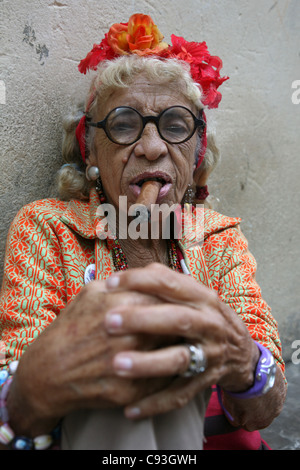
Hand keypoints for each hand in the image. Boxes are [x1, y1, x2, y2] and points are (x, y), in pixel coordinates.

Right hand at [7, 279, 172, 435]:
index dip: (176, 299)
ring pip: (172, 352)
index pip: (165, 296)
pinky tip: (170, 365)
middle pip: (173, 324)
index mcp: (120, 305)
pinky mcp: (129, 390)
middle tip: (190, 322)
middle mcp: (127, 333)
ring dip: (181, 347)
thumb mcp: (91, 292)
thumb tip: (153, 275)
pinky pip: (162, 380)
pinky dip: (170, 372)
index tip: (182, 301)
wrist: (47, 372)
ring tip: (184, 343)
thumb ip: (123, 281)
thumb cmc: (71, 327)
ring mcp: (129, 363)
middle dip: (183, 322)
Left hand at [103, 263, 259, 418]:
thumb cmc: (203, 317)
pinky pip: (180, 395)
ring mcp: (209, 355)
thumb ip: (164, 281)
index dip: (139, 280)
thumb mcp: (193, 295)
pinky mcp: (205, 382)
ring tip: (116, 365)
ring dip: (147, 363)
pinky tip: (129, 409)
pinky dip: (155, 403)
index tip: (109, 283)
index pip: (170, 282)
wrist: (240, 352)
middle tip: (108, 322)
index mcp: (203, 298)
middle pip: (177, 319)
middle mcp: (209, 324)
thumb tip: (127, 271)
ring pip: (179, 359)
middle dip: (142, 319)